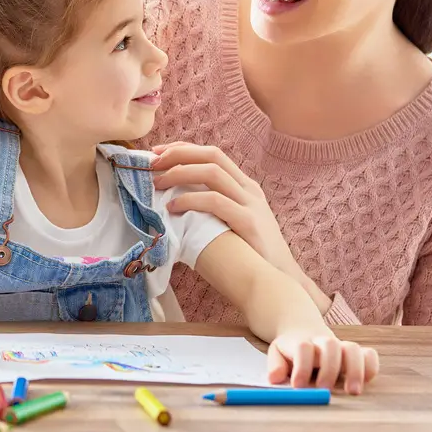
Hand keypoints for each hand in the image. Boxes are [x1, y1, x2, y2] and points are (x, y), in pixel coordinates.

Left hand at [151, 142, 298, 279]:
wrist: (279, 282)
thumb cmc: (247, 255)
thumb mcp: (230, 223)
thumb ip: (210, 208)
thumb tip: (171, 200)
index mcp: (244, 186)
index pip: (213, 154)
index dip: (184, 149)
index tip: (157, 152)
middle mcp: (248, 189)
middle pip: (212, 156)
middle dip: (179, 154)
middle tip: (152, 163)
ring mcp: (251, 204)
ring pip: (212, 173)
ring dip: (179, 173)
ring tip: (157, 184)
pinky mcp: (249, 223)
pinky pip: (215, 202)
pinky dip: (190, 200)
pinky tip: (172, 208)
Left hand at [268, 332, 379, 394]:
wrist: (303, 330)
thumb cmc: (290, 349)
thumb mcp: (277, 353)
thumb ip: (275, 365)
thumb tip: (275, 379)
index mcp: (302, 342)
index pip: (303, 348)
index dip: (301, 366)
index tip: (297, 386)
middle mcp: (323, 342)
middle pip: (330, 345)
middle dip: (329, 368)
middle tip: (324, 389)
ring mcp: (341, 347)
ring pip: (353, 349)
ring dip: (354, 370)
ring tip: (352, 392)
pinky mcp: (356, 354)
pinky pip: (369, 355)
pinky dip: (371, 366)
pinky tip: (366, 381)